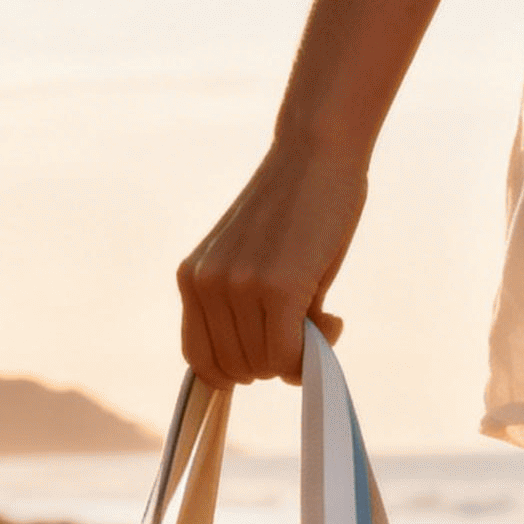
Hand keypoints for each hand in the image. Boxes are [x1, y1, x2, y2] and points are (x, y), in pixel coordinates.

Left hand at [177, 146, 367, 386]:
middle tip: (306, 328)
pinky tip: (333, 320)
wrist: (317, 149)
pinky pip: (289, 355)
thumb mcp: (255, 265)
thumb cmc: (295, 208)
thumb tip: (283, 373)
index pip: (201, 361)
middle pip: (237, 369)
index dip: (239, 369)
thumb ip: (250, 317)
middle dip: (276, 361)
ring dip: (300, 354)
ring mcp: (238, 286)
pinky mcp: (277, 287)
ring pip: (266, 365)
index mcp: (191, 279)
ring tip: (322, 314)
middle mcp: (206, 284)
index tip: (271, 351)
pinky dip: (313, 352)